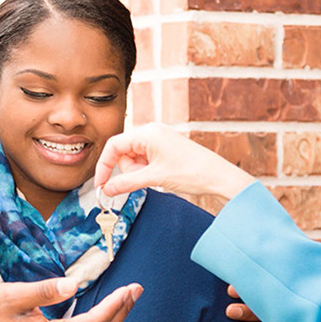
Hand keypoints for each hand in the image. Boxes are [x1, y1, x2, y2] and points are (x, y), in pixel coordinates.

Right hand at [95, 123, 256, 201]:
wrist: (219, 177)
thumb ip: (126, 183)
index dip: (104, 165)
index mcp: (148, 132)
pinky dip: (146, 170)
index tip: (101, 184)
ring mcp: (159, 139)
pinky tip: (159, 177)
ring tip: (156, 178)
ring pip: (134, 157)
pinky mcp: (165, 148)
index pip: (114, 145)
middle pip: (123, 152)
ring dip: (138, 171)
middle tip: (143, 180)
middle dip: (128, 169)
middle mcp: (152, 131)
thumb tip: (107, 189)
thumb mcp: (154, 178)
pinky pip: (145, 159)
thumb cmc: (192, 172)